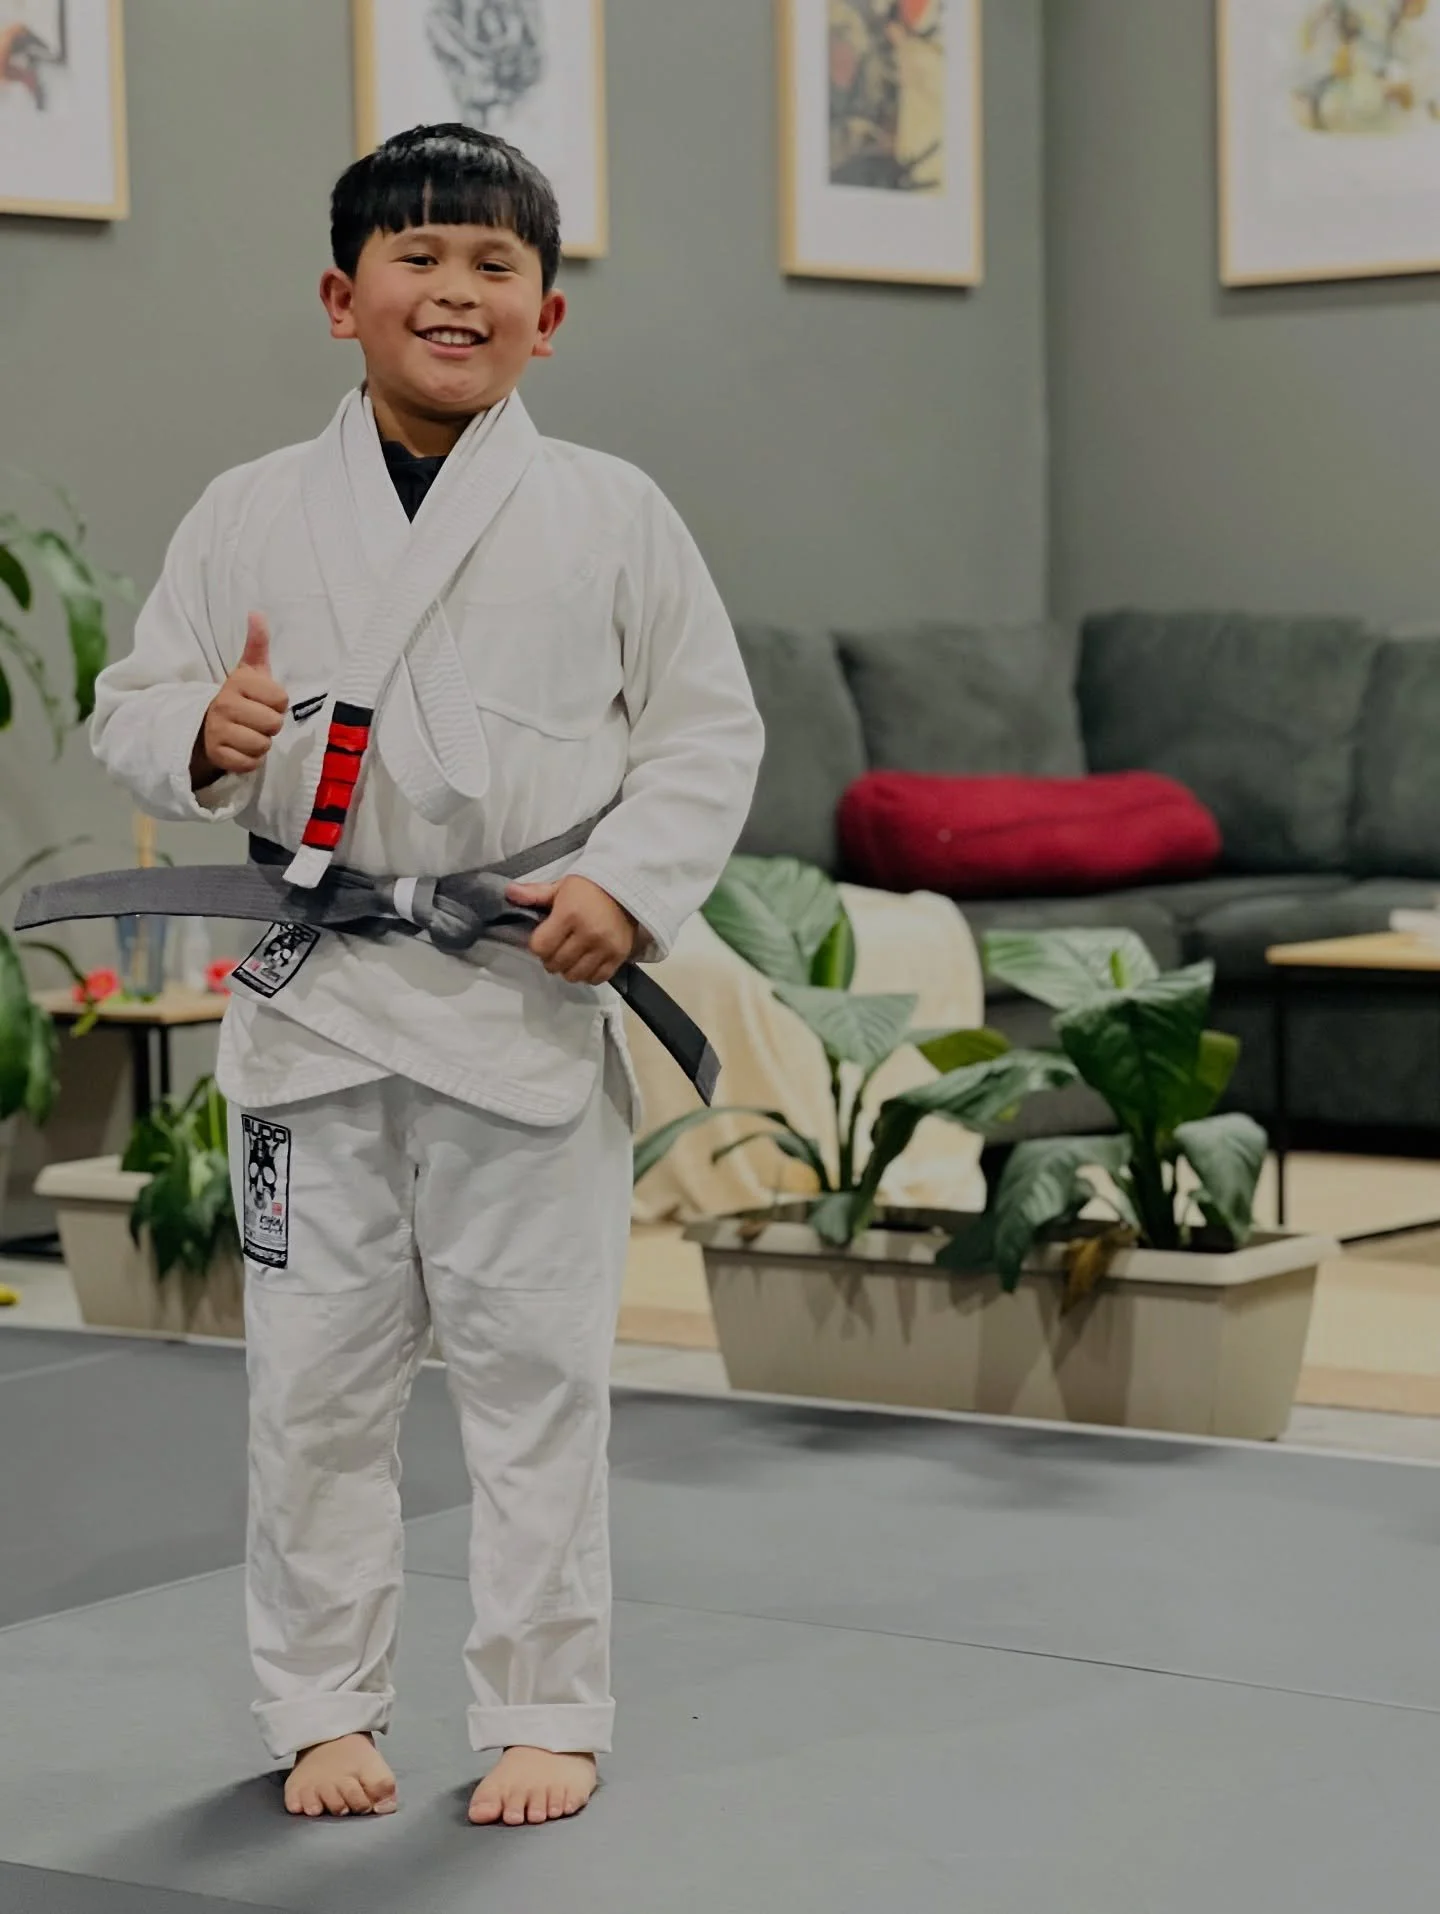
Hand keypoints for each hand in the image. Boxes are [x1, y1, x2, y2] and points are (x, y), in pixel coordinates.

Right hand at [191, 613, 288, 787]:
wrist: (206, 723)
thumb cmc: (239, 696)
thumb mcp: (249, 669)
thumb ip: (256, 644)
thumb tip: (256, 613)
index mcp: (237, 683)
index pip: (281, 700)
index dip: (277, 704)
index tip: (263, 701)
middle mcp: (224, 705)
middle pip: (274, 724)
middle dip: (270, 725)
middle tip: (256, 719)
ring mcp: (218, 731)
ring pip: (263, 745)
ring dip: (261, 743)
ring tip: (248, 733)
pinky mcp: (217, 755)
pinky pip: (250, 764)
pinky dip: (251, 760)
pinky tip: (241, 748)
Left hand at [506, 874, 640, 985]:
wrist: (627, 886)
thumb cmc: (589, 886)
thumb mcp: (560, 886)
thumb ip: (534, 894)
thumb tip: (508, 893)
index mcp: (569, 915)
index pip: (540, 947)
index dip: (538, 946)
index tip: (544, 939)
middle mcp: (587, 934)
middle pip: (556, 964)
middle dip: (551, 959)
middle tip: (557, 948)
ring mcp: (605, 947)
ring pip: (575, 975)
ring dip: (568, 969)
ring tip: (571, 957)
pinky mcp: (619, 956)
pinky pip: (597, 978)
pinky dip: (588, 975)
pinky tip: (586, 963)